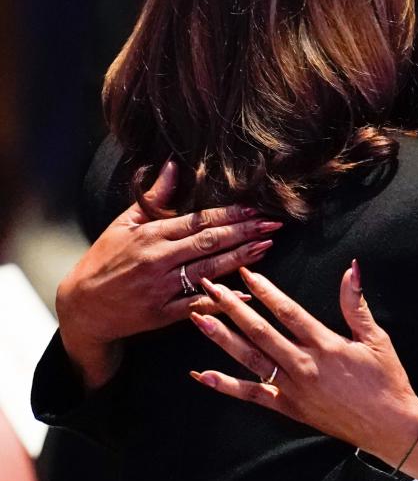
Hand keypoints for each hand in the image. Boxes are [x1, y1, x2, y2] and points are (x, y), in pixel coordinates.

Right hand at [57, 161, 281, 388]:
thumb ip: (153, 198)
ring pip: (208, 270)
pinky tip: (246, 291)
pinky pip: (198, 304)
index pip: (198, 220)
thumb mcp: (123, 224)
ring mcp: (161, 288)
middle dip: (244, 232)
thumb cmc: (104, 260)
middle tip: (273, 223)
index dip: (229, 214)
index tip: (255, 207)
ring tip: (266, 245)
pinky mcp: (163, 314)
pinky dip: (222, 298)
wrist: (81, 307)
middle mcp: (158, 259)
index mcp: (151, 235)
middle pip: (209, 242)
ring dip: (241, 258)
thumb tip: (173, 166)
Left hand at [189, 263, 417, 464]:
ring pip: (250, 359)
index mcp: (325, 345)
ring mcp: (292, 389)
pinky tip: (202, 375)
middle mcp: (303, 365)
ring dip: (223, 338)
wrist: (389, 426)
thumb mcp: (377, 338)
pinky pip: (252, 395)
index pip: (287, 312)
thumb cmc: (387, 380)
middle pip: (260, 332)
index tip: (245, 274)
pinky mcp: (289, 408)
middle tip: (210, 288)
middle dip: (232, 308)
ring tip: (199, 319)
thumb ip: (356, 304)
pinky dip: (226, 386)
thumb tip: (351, 269)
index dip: (265, 291)